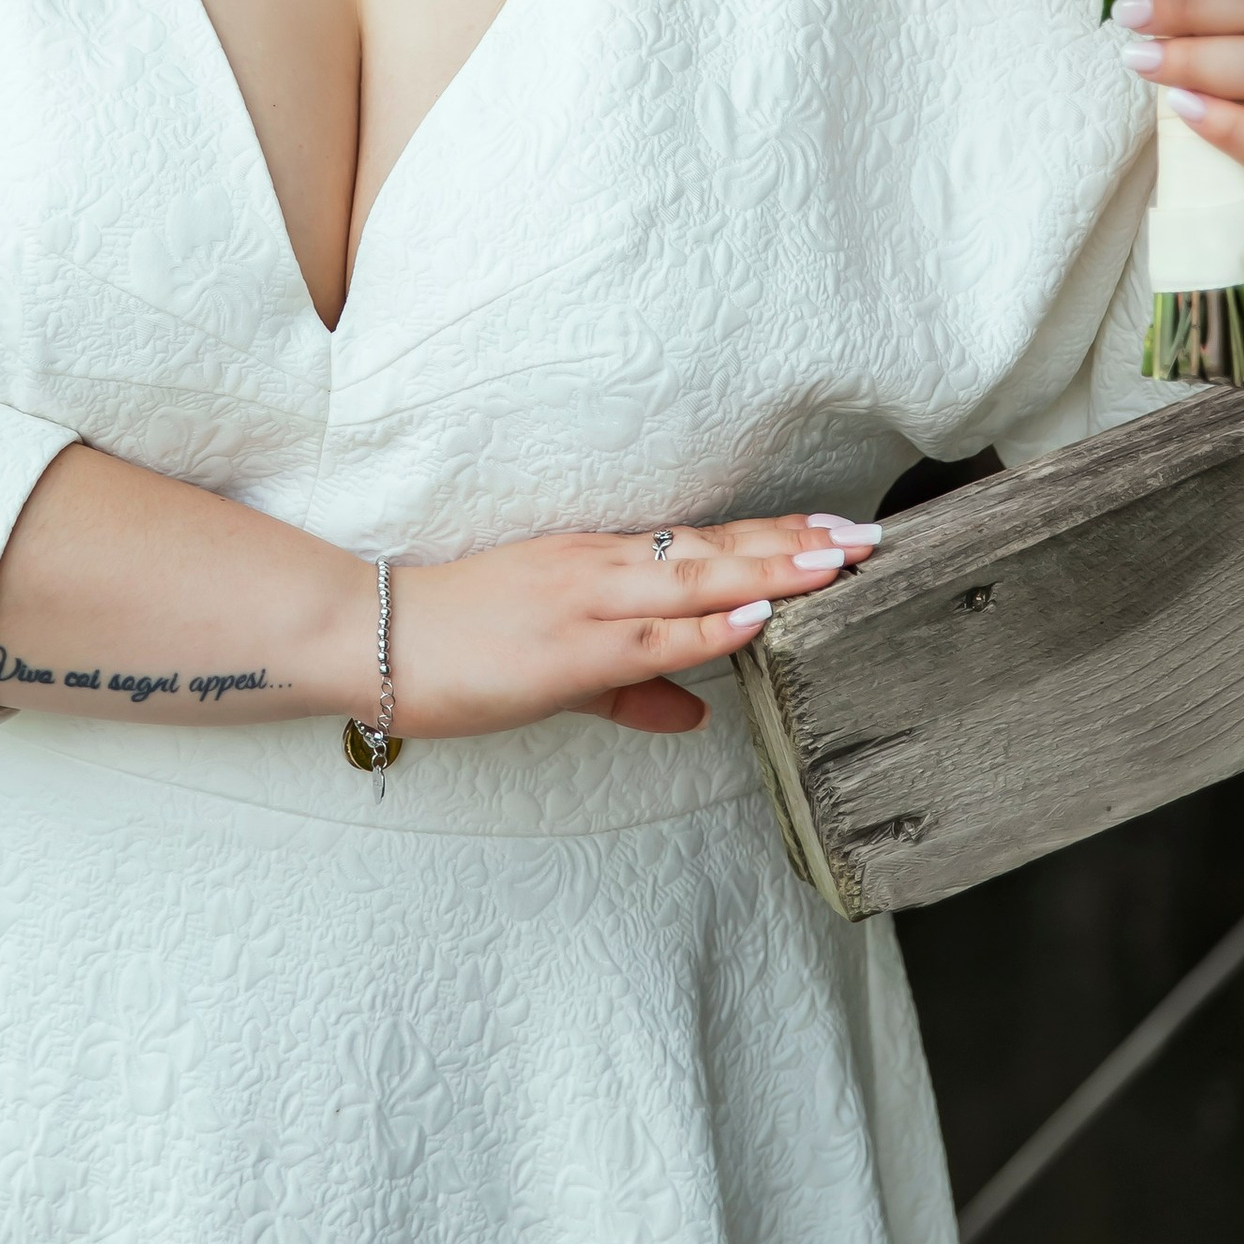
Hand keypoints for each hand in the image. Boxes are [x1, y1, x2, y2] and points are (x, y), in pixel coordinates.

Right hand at [385, 514, 880, 741]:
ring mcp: (587, 600)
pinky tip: (755, 616)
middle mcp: (602, 566)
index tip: (835, 528)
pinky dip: (707, 626)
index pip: (704, 540)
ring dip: (772, 571)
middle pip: (717, 547)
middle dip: (797, 544)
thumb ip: (632, 689)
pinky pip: (651, 635)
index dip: (773, 536)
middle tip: (869, 537)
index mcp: (601, 561)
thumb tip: (694, 714)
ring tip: (836, 564)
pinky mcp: (568, 647)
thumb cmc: (459, 645)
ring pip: (696, 579)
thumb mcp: (560, 669)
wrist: (374, 636)